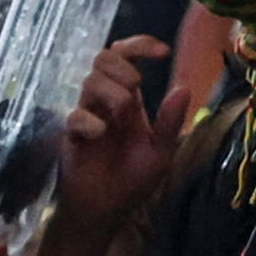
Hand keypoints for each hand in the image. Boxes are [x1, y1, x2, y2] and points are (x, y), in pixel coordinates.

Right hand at [53, 37, 176, 225]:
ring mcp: (87, 115)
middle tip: (136, 86)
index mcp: (129, 99)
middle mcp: (106, 101)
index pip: (127, 56)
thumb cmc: (132, 180)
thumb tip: (183, 88)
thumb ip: (170, 122)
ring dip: (111, 91)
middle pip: (105, 58)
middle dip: (122, 65)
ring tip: (121, 115)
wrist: (106, 210)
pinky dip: (89, 121)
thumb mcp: (161, 152)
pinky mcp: (72, 135)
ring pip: (90, 81)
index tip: (162, 52)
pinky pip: (75, 116)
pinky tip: (100, 135)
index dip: (141, 45)